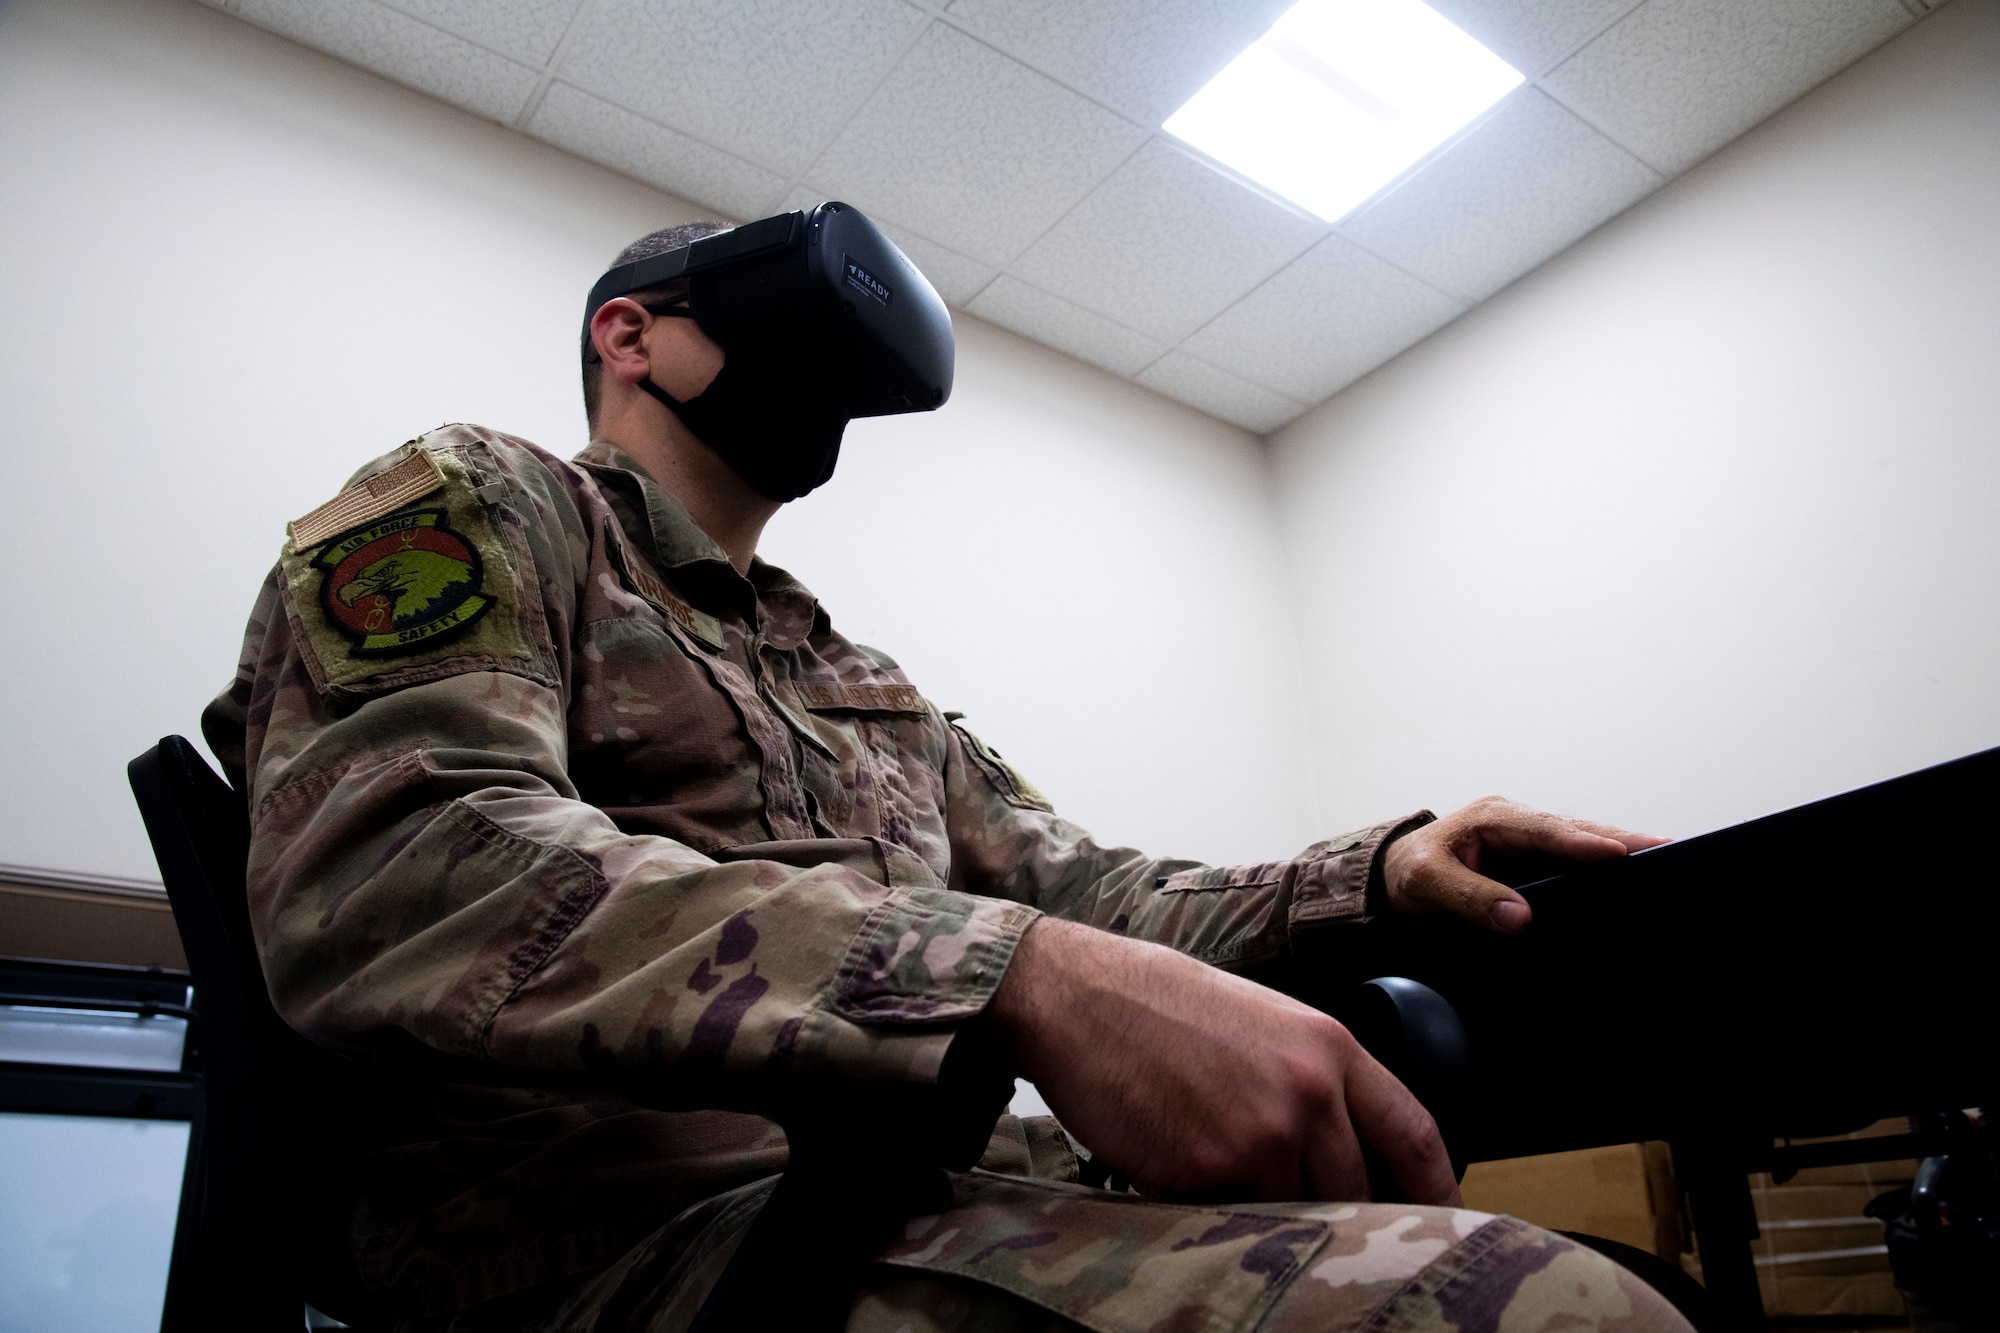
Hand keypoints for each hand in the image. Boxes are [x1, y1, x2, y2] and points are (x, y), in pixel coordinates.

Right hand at [988, 917, 1459, 1205]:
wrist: (1078, 997)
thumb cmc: (1161, 1003)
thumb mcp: (1264, 1018)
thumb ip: (1314, 1075)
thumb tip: (1347, 1143)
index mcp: (1329, 1046)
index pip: (1415, 1133)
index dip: (1437, 1189)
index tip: (1440, 1218)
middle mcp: (1306, 1094)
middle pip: (1354, 1188)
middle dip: (1332, 1203)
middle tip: (1297, 1198)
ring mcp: (1257, 1137)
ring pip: (1291, 1208)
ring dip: (1263, 1202)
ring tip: (1216, 1159)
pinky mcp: (1206, 1172)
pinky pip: (1228, 1215)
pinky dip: (1209, 1204)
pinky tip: (1177, 1158)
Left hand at [1382, 796, 1666, 933]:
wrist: (1395, 875)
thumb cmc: (1409, 872)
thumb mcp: (1426, 884)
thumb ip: (1468, 898)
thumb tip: (1519, 917)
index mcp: (1492, 817)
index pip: (1544, 829)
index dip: (1582, 842)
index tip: (1617, 853)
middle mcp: (1516, 823)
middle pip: (1575, 830)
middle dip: (1619, 838)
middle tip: (1666, 846)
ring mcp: (1528, 841)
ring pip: (1579, 844)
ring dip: (1617, 851)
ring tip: (1663, 858)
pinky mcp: (1533, 863)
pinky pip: (1571, 864)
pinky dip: (1599, 869)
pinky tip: (1629, 880)